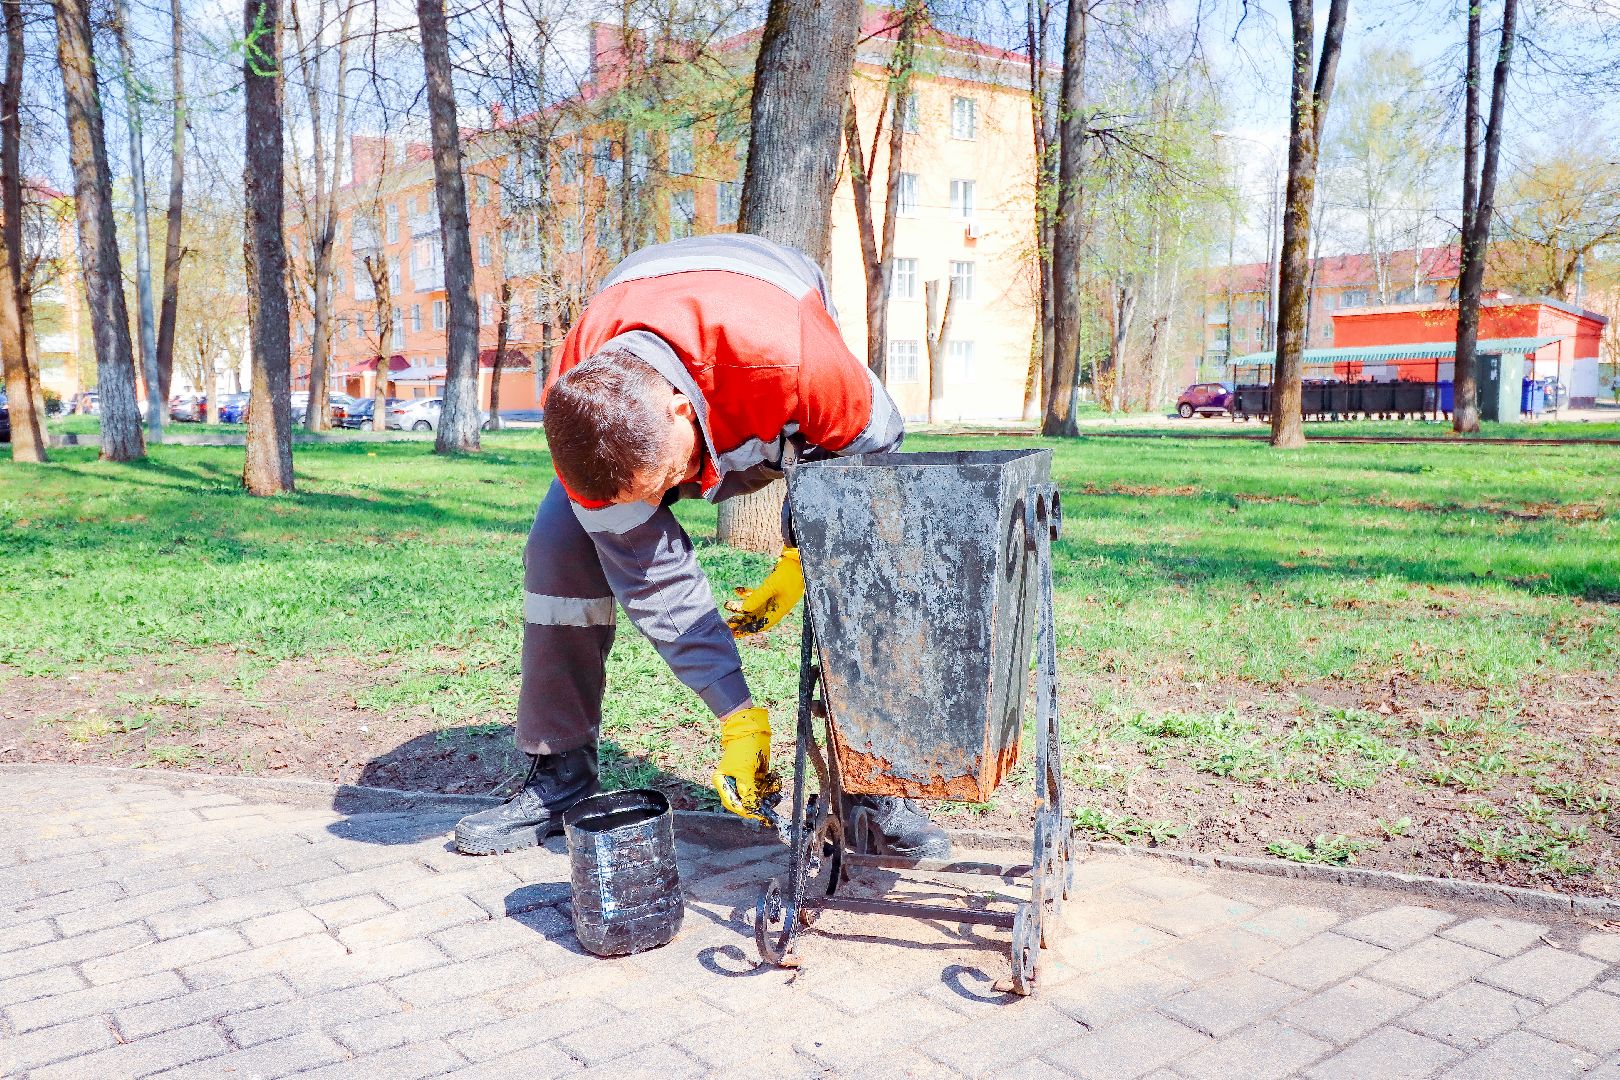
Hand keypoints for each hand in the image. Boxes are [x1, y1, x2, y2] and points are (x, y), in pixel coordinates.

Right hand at [711, 706, 781, 822]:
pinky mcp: (754, 776)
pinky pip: (762, 787)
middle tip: (769, 806)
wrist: (752, 730)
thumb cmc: (743, 749)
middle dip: (757, 803)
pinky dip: (769, 786)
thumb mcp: (744, 771)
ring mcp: (743, 779)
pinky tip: (773, 781)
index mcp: (722, 782)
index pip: (733, 803)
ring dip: (766, 794)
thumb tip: (751, 806)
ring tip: (773, 788)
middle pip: (744, 801)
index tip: (757, 814)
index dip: (745, 810)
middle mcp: (731, 783)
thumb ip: (747, 790)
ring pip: (755, 795)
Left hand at [725, 547, 803, 635]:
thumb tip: (743, 610)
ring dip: (741, 606)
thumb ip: (757, 598)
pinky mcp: (770, 589)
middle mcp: (775, 606)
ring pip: (753, 606)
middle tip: (728, 622)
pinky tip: (737, 590)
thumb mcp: (771, 586)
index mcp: (779, 610)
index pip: (762, 625)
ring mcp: (773, 598)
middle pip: (755, 617)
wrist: (798, 559)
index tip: (735, 631)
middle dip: (742, 620)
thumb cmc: (788, 574)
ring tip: (727, 605)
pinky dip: (746, 593)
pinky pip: (756, 594)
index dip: (748, 629)